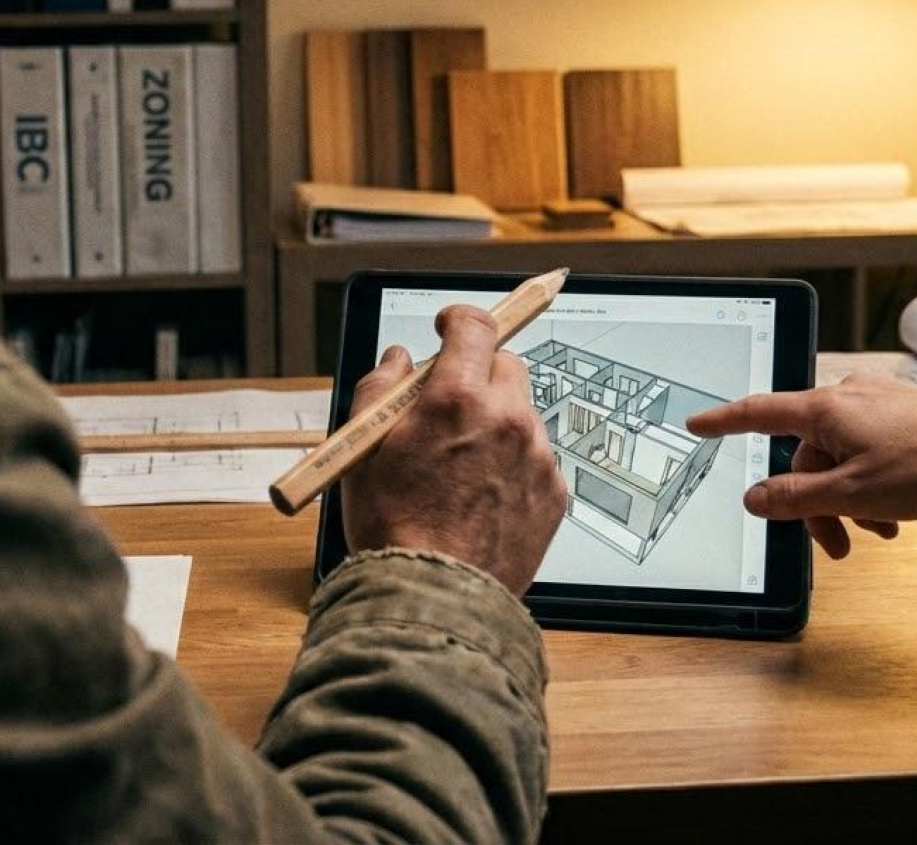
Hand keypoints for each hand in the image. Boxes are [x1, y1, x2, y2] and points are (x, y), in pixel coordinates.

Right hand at [341, 305, 567, 595]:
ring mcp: (536, 456)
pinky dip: (512, 465)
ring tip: (460, 468)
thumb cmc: (394, 527)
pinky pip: (535, 458)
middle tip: (452, 403)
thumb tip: (398, 361)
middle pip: (507, 364)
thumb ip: (380, 389)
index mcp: (457, 398)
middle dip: (480, 374)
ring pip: (522, 414)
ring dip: (496, 423)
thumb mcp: (363, 450)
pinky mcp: (553, 492)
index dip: (459, 320)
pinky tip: (481, 496)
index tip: (448, 327)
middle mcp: (506, 419)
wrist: (435, 597)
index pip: (475, 326)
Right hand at [685, 372, 916, 559]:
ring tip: (879, 529)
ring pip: (840, 459)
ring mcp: (878, 404)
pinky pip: (867, 454)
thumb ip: (795, 498)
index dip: (724, 423)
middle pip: (807, 455)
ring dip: (849, 500)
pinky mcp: (903, 416)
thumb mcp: (852, 493)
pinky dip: (872, 486)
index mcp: (827, 408)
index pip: (760, 413)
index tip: (699, 425)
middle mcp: (848, 397)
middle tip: (836, 544)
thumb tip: (756, 498)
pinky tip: (895, 514)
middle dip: (817, 502)